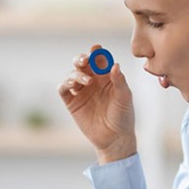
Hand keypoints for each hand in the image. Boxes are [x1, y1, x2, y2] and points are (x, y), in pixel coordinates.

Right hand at [58, 48, 135, 162]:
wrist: (114, 139)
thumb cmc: (123, 117)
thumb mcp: (124, 98)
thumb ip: (120, 81)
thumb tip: (115, 65)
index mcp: (107, 77)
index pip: (99, 59)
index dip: (96, 52)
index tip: (95, 49)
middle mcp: (93, 82)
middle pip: (82, 64)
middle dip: (81, 58)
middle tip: (84, 60)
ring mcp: (81, 92)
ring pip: (72, 74)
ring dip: (76, 73)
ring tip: (86, 81)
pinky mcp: (72, 103)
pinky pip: (64, 89)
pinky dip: (66, 83)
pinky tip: (73, 85)